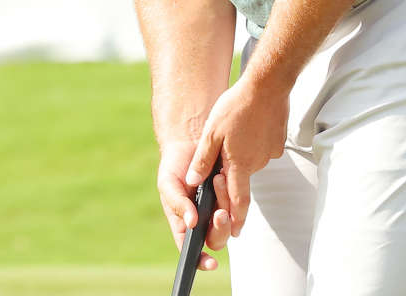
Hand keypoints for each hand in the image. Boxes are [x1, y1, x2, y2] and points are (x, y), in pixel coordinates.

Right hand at [157, 139, 233, 269]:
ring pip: (229, 222)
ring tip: (217, 179)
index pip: (191, 250)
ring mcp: (217, 208)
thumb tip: (192, 223)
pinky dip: (232, 193)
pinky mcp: (230, 196)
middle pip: (216, 240)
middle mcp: (202, 221)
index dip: (201, 260)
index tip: (211, 263)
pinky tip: (222, 175)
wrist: (190, 142)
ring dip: (225, 204)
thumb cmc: (175, 167)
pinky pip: (237, 203)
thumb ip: (178, 204)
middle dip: (220, 230)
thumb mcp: (168, 184)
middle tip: (219, 213)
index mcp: (184, 223)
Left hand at [184, 73, 288, 236]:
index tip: (234, 233)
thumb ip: (203, 161)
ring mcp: (270, 153)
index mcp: (240, 164)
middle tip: (224, 153)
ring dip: (241, 154)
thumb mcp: (212, 133)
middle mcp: (257, 163)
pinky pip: (261, 149)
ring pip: (250, 161)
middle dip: (231, 173)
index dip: (235, 219)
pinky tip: (248, 125)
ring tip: (235, 131)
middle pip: (241, 177)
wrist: (268, 84)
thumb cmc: (237, 106)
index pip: (238, 201)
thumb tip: (192, 183)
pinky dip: (253, 143)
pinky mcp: (277, 143)